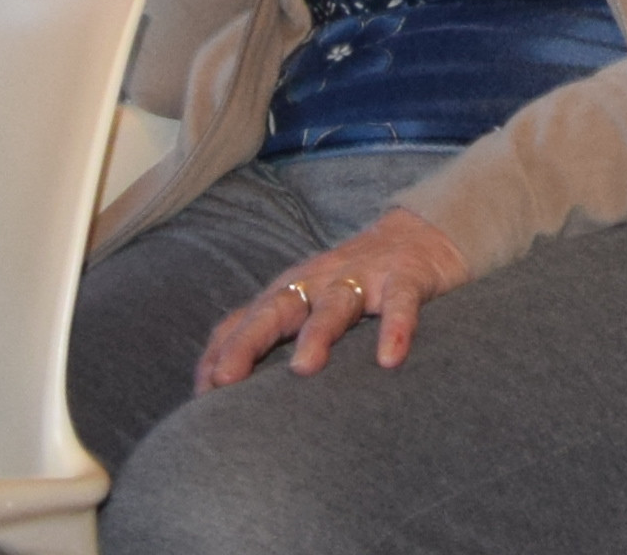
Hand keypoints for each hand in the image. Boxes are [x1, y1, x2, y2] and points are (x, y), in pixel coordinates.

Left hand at [193, 204, 474, 388]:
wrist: (425, 233)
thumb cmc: (356, 284)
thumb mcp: (312, 305)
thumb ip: (279, 339)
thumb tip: (231, 392)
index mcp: (291, 291)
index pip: (245, 320)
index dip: (219, 354)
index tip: (202, 393)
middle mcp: (319, 282)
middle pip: (276, 308)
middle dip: (247, 343)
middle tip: (226, 382)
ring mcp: (363, 277)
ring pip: (335, 304)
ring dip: (317, 334)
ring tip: (304, 368)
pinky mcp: (407, 276)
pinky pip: (400, 303)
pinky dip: (395, 328)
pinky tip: (390, 358)